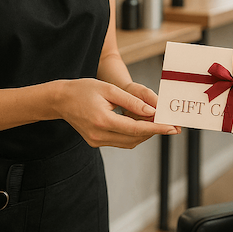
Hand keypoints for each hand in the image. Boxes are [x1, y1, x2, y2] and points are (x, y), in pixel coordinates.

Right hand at [56, 78, 177, 148]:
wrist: (60, 100)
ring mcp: (96, 141)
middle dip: (154, 131)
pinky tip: (142, 124)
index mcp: (102, 121)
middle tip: (170, 123)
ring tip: (158, 122)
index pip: (136, 129)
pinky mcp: (96, 142)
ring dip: (145, 133)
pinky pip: (121, 141)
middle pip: (135, 138)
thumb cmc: (84, 89)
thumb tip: (152, 112)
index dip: (156, 128)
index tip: (172, 127)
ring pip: (129, 142)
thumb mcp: (109, 89)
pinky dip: (134, 134)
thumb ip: (132, 101)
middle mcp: (99, 135)